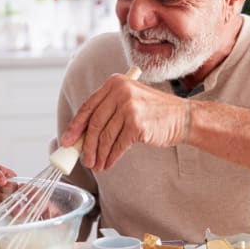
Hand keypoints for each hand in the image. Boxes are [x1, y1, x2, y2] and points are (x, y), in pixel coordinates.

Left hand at [60, 73, 187, 171]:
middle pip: (95, 123)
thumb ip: (107, 111)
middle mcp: (121, 92)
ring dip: (98, 155)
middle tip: (83, 160)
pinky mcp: (137, 124)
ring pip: (105, 137)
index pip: (88, 106)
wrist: (183, 117)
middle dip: (86, 145)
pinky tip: (108, 164)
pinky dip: (110, 157)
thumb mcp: (129, 101)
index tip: (67, 140)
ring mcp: (130, 107)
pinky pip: (117, 145)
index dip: (75, 125)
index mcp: (115, 83)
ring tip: (96, 165)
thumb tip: (81, 136)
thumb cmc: (154, 112)